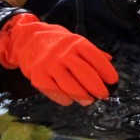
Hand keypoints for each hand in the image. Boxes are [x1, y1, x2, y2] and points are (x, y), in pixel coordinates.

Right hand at [0, 13, 118, 105]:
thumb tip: (110, 60)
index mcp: (76, 43)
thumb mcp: (74, 39)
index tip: (113, 81)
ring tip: (88, 100)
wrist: (26, 39)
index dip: (107, 71)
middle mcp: (63, 54)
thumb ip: (92, 51)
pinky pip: (56, 93)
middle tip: (103, 95)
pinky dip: (65, 99)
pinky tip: (70, 99)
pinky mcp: (38, 77)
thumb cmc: (55, 41)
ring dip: (83, 97)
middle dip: (97, 88)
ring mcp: (50, 66)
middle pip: (85, 74)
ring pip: (71, 87)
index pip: (96, 58)